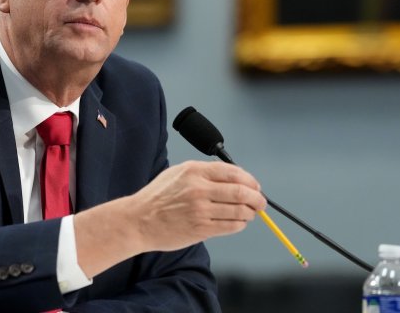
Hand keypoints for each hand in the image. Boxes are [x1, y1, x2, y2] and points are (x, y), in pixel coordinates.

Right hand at [128, 160, 266, 252]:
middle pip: (242, 192)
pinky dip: (240, 224)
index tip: (254, 186)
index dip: (250, 180)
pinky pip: (231, 226)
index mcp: (194, 171)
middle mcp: (198, 189)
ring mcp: (200, 210)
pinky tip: (238, 223)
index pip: (234, 172)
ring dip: (250, 213)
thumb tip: (233, 177)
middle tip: (260, 202)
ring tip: (250, 214)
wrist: (138, 221)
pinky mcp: (201, 229)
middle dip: (257, 198)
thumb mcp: (177, 173)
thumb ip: (203, 172)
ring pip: (240, 211)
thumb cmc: (157, 197)